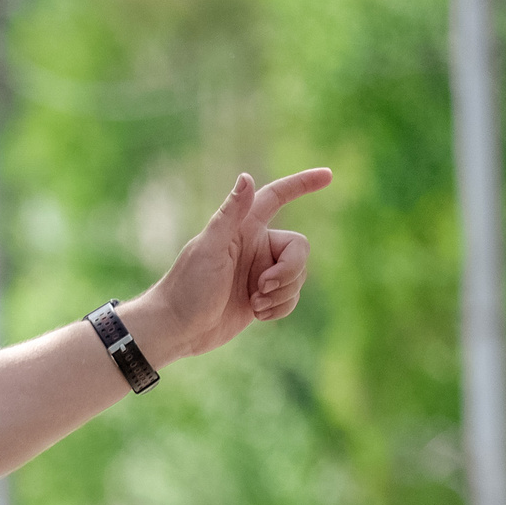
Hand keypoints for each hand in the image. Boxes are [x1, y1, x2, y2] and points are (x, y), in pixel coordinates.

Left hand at [133, 168, 333, 361]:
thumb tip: (246, 177)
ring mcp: (260, 273)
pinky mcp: (262, 298)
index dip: (301, 184)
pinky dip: (280, 308)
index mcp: (243, 228)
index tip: (328, 175)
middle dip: (289, 271)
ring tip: (254, 304)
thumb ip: (230, 214)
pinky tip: (257, 315)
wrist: (177, 329)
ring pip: (298, 276)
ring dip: (282, 294)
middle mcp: (255, 247)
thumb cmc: (187, 287)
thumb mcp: (210, 248)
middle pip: (299, 249)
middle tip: (262, 287)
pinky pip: (291, 297)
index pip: (276, 197)